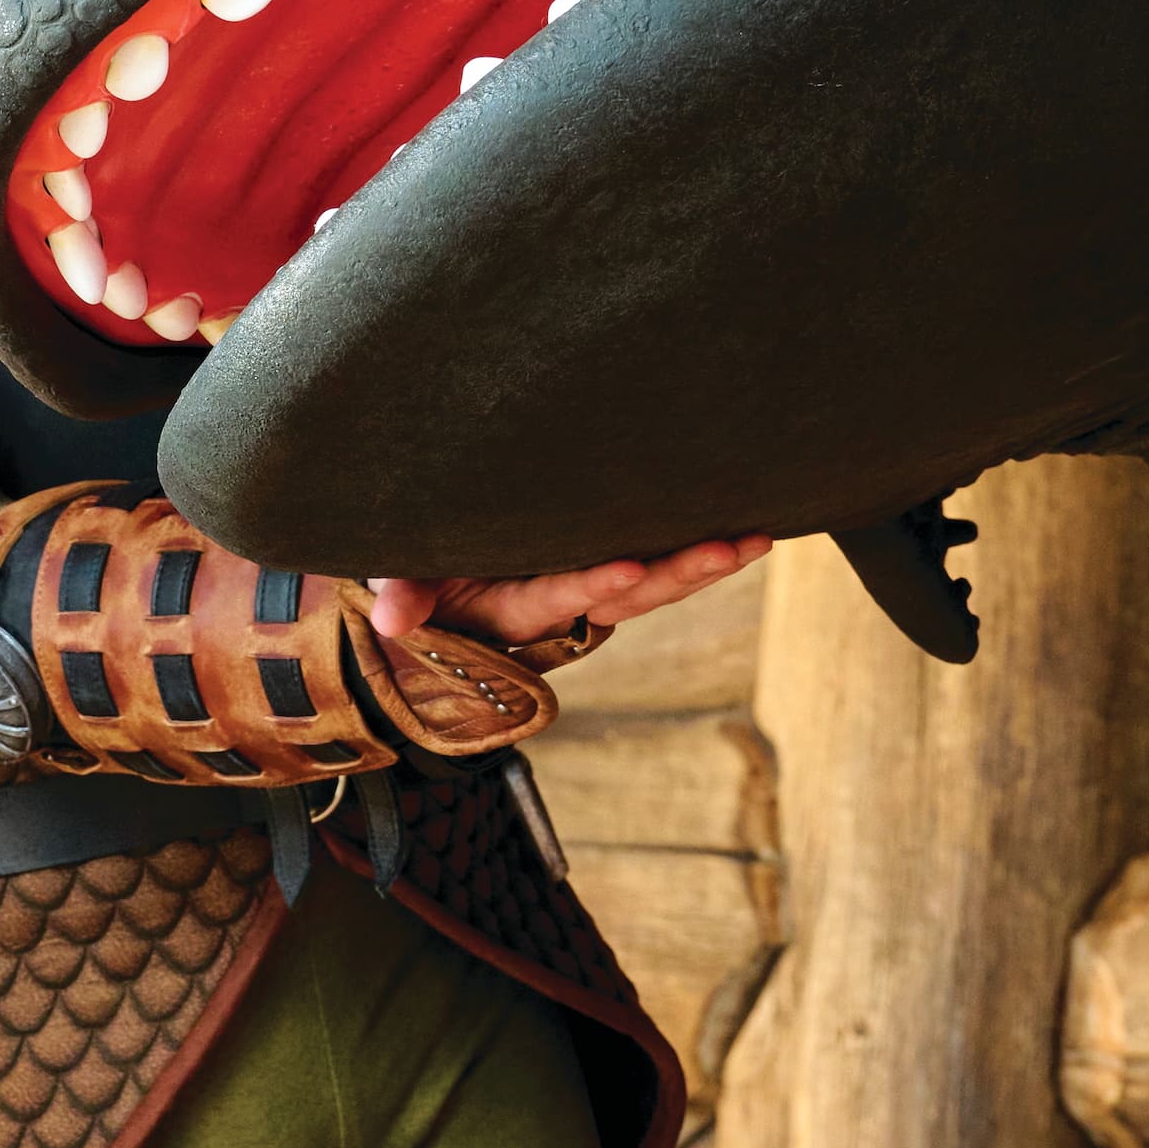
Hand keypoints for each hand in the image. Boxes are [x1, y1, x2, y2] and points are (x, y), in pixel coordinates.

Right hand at [369, 535, 774, 650]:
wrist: (442, 595)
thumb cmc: (421, 579)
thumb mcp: (405, 582)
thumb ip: (403, 595)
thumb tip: (392, 620)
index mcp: (518, 606)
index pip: (562, 594)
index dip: (594, 583)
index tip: (629, 566)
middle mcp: (565, 602)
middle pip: (633, 594)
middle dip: (680, 572)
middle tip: (729, 546)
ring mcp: (591, 586)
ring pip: (658, 582)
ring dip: (706, 563)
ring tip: (756, 537)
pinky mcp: (607, 565)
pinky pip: (659, 563)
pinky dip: (698, 552)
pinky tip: (742, 527)